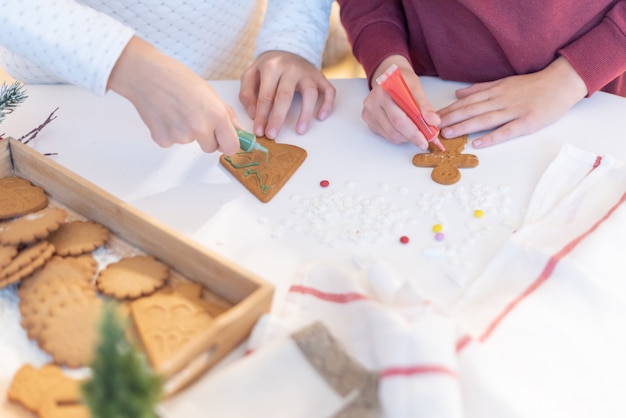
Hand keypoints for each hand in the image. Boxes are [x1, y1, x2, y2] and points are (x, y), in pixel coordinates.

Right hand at [107, 36, 239, 154]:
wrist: (144, 74)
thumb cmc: (176, 78)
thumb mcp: (210, 92)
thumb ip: (226, 115)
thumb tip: (238, 131)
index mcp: (216, 115)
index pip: (231, 147)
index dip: (229, 143)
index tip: (226, 140)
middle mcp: (200, 129)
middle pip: (211, 148)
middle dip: (208, 138)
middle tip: (196, 117)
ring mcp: (181, 137)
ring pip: (191, 143)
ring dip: (187, 132)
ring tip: (178, 110)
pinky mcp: (163, 140)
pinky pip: (174, 142)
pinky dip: (171, 132)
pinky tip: (166, 115)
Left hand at [239, 51, 335, 138]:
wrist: (287, 50)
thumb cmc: (268, 68)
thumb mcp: (251, 75)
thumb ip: (247, 93)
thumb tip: (254, 113)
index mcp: (271, 67)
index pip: (266, 95)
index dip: (261, 115)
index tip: (259, 131)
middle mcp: (291, 68)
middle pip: (285, 96)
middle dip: (278, 118)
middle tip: (273, 134)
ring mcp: (308, 72)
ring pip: (310, 93)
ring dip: (306, 114)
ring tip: (300, 130)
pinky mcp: (320, 77)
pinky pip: (328, 90)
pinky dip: (327, 104)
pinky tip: (321, 116)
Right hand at [363, 55, 439, 149]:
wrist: (390, 78)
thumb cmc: (403, 82)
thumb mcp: (416, 88)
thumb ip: (425, 106)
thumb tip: (434, 121)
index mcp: (382, 94)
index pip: (398, 119)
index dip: (413, 132)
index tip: (425, 141)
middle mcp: (371, 104)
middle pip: (393, 129)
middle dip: (411, 137)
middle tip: (424, 141)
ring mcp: (368, 114)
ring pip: (390, 135)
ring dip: (406, 138)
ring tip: (417, 133)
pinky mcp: (369, 122)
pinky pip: (386, 135)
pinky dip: (399, 136)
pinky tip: (406, 130)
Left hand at [437, 57, 587, 147]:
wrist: (561, 82)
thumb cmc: (532, 84)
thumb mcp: (504, 82)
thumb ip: (481, 88)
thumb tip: (458, 94)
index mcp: (495, 91)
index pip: (466, 101)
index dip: (448, 109)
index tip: (432, 117)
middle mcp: (501, 100)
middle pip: (471, 109)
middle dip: (450, 119)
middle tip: (433, 127)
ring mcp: (514, 111)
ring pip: (484, 119)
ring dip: (464, 126)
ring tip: (448, 134)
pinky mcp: (527, 122)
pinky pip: (506, 131)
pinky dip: (491, 137)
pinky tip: (477, 143)